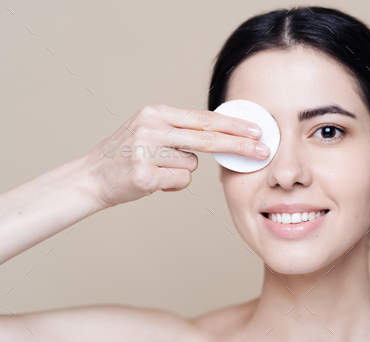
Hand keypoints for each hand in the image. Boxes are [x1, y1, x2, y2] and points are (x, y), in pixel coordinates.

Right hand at [84, 103, 268, 208]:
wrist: (91, 177)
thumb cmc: (127, 155)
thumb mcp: (150, 131)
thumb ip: (181, 131)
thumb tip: (224, 134)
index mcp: (155, 113)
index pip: (203, 119)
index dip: (233, 125)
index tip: (256, 130)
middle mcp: (150, 127)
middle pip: (207, 139)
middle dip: (239, 145)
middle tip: (263, 150)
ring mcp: (145, 151)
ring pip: (191, 166)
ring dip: (181, 172)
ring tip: (157, 169)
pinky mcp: (143, 175)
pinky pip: (179, 181)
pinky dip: (171, 185)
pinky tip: (152, 181)